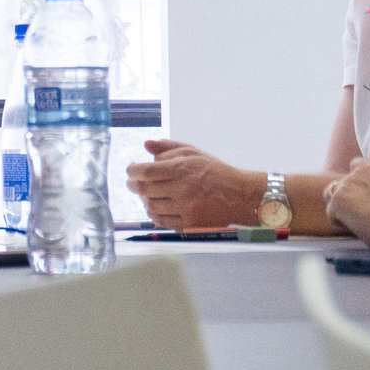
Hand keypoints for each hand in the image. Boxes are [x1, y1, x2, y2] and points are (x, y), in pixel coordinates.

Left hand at [124, 139, 262, 229]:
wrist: (239, 196)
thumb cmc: (215, 171)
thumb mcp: (193, 153)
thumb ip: (168, 148)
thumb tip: (146, 145)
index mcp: (183, 169)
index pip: (147, 171)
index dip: (133, 171)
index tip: (130, 169)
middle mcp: (182, 189)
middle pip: (145, 190)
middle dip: (133, 185)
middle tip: (132, 183)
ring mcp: (185, 209)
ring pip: (152, 207)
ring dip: (144, 200)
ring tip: (146, 195)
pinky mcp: (189, 224)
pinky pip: (162, 221)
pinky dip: (154, 215)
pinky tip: (155, 208)